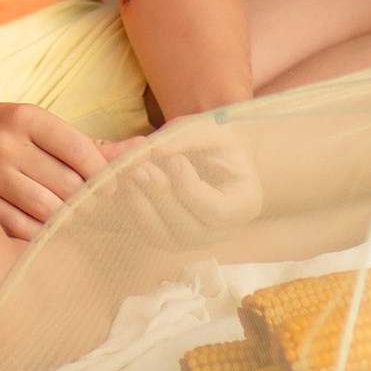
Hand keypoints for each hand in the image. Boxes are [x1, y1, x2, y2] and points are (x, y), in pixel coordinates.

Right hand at [0, 96, 112, 240]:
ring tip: (77, 221)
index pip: (79, 149)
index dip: (103, 174)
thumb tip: (145, 150)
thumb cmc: (6, 133)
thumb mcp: (42, 127)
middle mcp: (4, 145)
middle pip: (66, 185)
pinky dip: (41, 234)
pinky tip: (49, 230)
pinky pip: (21, 228)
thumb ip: (92, 145)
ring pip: (46, 210)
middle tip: (101, 210)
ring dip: (68, 221)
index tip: (112, 187)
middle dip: (90, 201)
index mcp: (26, 118)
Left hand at [96, 129, 265, 245]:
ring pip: (167, 238)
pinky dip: (135, 212)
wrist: (214, 155)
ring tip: (130, 176)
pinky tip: (127, 185)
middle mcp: (222, 230)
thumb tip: (152, 148)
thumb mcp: (210, 130)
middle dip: (162, 199)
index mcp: (244, 203)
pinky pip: (150, 235)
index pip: (218, 212)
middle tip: (142, 168)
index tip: (176, 161)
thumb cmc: (216, 142)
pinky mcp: (172, 238)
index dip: (192, 191)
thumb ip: (186, 138)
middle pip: (190, 230)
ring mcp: (197, 239)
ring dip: (143, 208)